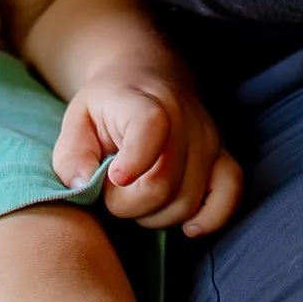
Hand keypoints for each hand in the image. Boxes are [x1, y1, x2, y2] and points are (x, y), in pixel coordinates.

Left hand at [53, 67, 243, 236]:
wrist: (148, 74)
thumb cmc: (107, 106)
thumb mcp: (76, 120)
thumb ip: (72, 155)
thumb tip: (84, 186)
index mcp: (145, 103)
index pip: (150, 129)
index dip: (134, 160)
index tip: (114, 177)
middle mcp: (185, 119)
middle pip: (164, 185)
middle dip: (128, 205)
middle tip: (111, 193)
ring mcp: (209, 139)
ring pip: (189, 200)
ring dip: (156, 215)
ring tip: (136, 198)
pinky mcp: (223, 156)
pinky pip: (230, 193)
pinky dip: (211, 217)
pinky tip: (188, 227)